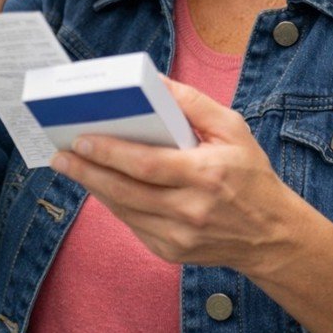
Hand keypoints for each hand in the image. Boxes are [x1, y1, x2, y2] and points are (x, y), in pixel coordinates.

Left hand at [50, 76, 288, 272]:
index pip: (147, 164)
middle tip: (60, 155)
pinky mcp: (171, 251)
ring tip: (70, 166)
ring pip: (123, 210)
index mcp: (206, 175)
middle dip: (87, 171)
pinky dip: (112, 203)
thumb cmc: (251, 174)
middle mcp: (190, 209)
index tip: (82, 139)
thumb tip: (154, 81)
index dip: (110, 153)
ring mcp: (179, 236)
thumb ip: (193, 103)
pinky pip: (132, 224)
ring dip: (93, 186)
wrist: (271, 235)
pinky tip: (98, 184)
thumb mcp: (232, 128)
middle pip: (126, 190)